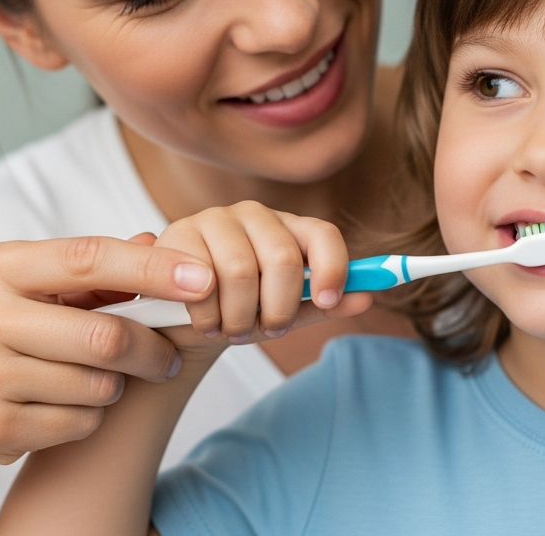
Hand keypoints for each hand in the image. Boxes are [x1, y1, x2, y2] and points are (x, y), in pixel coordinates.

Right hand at [0, 234, 217, 533]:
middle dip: (153, 349)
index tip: (203, 278)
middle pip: (106, 334)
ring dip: (114, 386)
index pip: (89, 258)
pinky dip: (88, 418)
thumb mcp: (13, 291)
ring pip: (98, 383)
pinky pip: (79, 422)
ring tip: (93, 380)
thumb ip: (83, 270)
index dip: (154, 268)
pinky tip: (61, 408)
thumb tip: (154, 237)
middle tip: (169, 356)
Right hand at [152, 201, 372, 353]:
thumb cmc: (243, 307)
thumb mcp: (287, 311)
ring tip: (232, 329)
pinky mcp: (179, 233)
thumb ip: (324, 304)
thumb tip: (365, 298)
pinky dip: (208, 315)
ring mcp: (215, 218)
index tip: (329, 301)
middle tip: (267, 331)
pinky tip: (206, 321)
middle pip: (282, 258)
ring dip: (239, 318)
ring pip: (241, 273)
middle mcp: (255, 214)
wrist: (186, 315)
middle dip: (278, 309)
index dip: (333, 267)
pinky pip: (202, 279)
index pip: (323, 234)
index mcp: (289, 228)